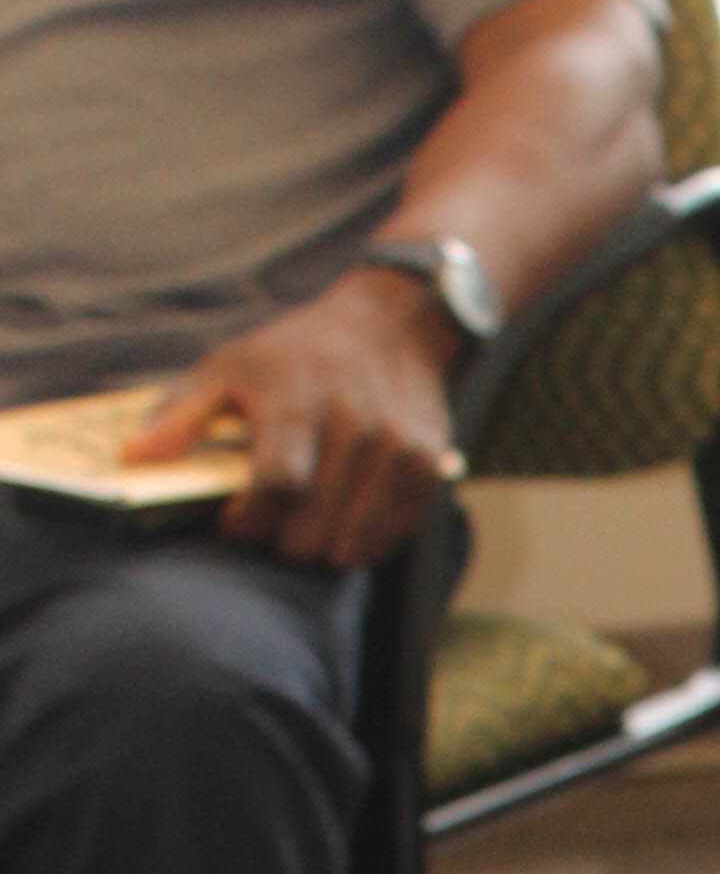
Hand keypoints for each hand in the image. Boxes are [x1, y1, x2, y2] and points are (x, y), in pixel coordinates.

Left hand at [125, 272, 464, 567]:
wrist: (390, 325)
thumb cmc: (295, 354)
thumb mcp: (229, 366)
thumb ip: (181, 414)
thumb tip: (136, 456)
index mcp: (298, 401)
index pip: (277, 487)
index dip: (250, 522)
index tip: (234, 523)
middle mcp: (355, 425)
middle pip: (312, 527)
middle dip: (280, 541)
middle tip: (269, 527)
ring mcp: (397, 448)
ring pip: (351, 543)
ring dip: (319, 548)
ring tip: (303, 527)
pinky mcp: (428, 467)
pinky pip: (389, 538)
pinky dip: (361, 542)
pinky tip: (342, 521)